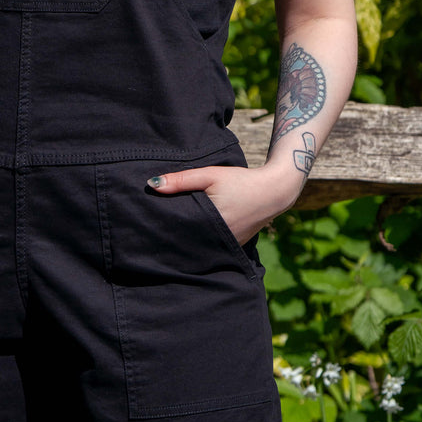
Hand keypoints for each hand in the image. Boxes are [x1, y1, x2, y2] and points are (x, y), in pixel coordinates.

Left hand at [147, 163, 302, 244]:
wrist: (273, 191)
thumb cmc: (240, 181)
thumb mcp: (210, 175)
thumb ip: (181, 180)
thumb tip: (152, 185)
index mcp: (211, 225)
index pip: (179, 232)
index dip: (164, 229)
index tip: (148, 225)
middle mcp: (219, 241)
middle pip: (187, 241)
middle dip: (172, 235)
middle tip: (153, 228)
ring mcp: (227, 246)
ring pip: (199, 244)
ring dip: (187, 238)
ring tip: (169, 230)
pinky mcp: (233, 246)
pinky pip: (211, 245)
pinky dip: (202, 239)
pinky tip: (192, 232)